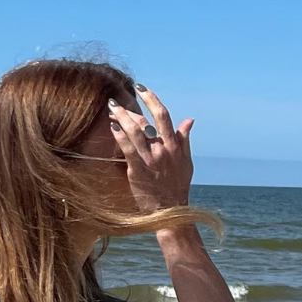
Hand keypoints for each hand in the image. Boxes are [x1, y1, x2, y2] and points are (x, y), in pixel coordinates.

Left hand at [108, 86, 193, 215]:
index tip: (141, 88)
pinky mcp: (138, 171)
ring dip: (121, 118)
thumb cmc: (178, 188)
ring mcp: (149, 160)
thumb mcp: (187, 162)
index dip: (151, 99)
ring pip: (134, 132)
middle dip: (129, 110)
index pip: (162, 115)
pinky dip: (119, 135)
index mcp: (174, 146)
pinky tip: (112, 127)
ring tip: (111, 110)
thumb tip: (189, 119)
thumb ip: (185, 139)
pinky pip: (127, 148)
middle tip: (116, 102)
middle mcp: (162, 150)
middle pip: (144, 122)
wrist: (171, 212)